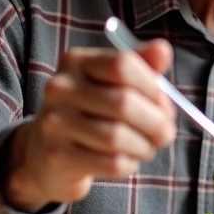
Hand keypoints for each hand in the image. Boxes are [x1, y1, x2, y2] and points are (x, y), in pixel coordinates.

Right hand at [5, 42, 176, 211]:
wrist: (46, 153)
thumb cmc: (91, 113)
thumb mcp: (112, 83)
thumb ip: (140, 65)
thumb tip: (163, 49)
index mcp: (76, 62)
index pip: (123, 65)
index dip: (153, 88)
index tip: (165, 105)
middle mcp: (60, 88)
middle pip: (123, 102)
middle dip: (156, 123)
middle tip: (166, 134)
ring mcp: (55, 122)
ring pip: (118, 137)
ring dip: (144, 147)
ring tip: (147, 148)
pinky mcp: (57, 156)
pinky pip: (109, 162)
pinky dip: (129, 164)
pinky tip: (128, 161)